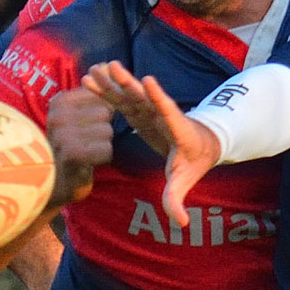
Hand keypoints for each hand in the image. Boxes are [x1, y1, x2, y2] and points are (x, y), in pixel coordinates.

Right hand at [43, 86, 114, 204]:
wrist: (54, 184)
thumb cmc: (72, 146)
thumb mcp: (80, 114)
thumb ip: (97, 89)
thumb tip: (108, 63)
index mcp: (60, 101)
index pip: (101, 95)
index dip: (102, 113)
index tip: (86, 126)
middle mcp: (58, 114)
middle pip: (106, 113)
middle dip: (102, 129)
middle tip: (85, 141)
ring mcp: (63, 134)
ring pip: (107, 131)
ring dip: (102, 145)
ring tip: (86, 151)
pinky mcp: (72, 154)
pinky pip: (106, 149)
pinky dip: (101, 158)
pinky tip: (87, 162)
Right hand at [82, 61, 220, 226]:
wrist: (200, 143)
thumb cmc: (194, 161)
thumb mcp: (185, 180)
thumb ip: (178, 198)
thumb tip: (180, 222)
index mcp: (177, 128)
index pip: (168, 111)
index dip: (159, 97)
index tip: (148, 82)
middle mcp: (162, 115)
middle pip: (144, 97)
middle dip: (129, 83)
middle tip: (114, 67)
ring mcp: (150, 111)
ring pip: (130, 94)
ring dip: (114, 82)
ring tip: (98, 68)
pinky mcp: (140, 112)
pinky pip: (121, 100)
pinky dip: (107, 90)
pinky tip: (89, 80)